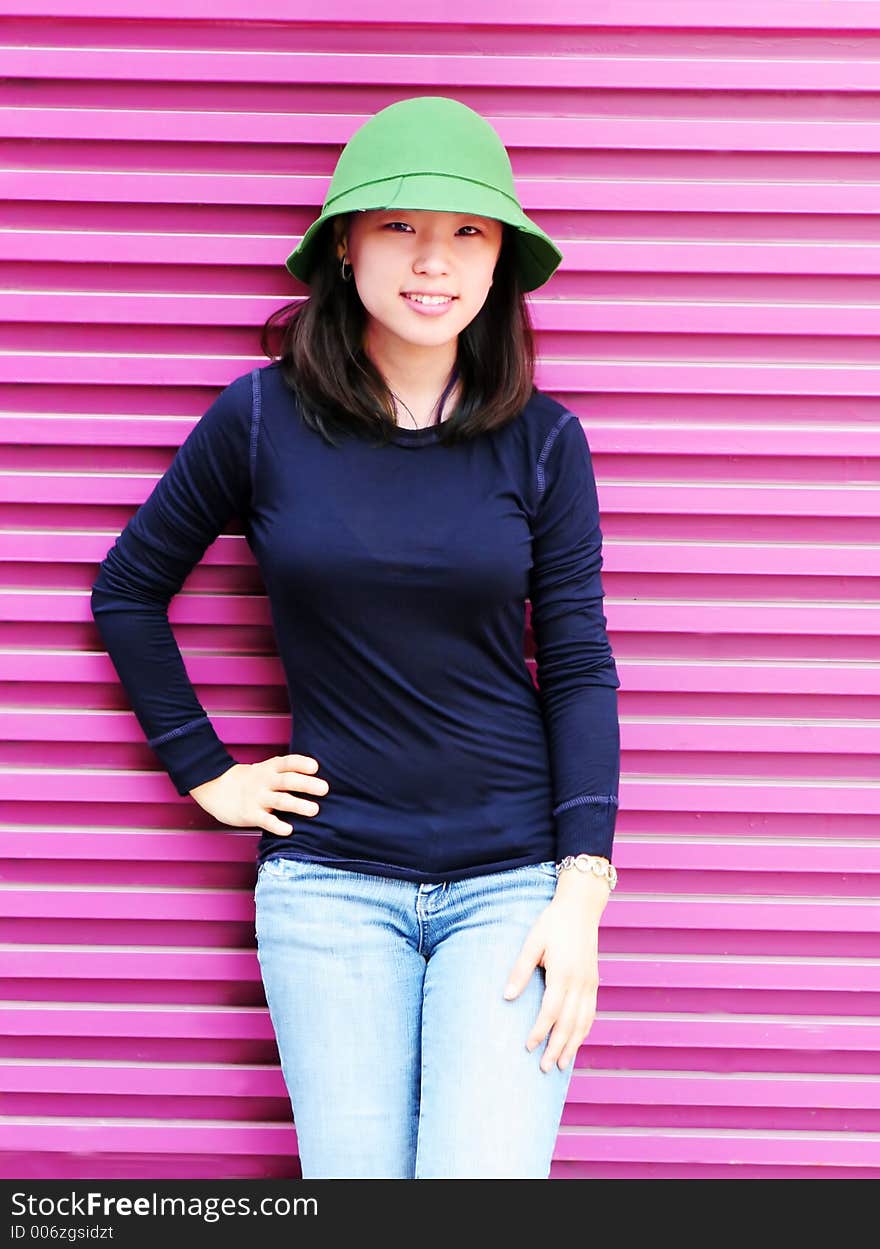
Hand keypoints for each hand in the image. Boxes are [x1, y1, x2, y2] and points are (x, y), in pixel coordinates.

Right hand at [188, 754, 329, 835]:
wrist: (215, 788)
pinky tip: (289, 830)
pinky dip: (277, 825)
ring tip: (314, 810)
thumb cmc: (249, 781)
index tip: (315, 767)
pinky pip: (265, 820)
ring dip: (298, 805)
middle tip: (324, 788)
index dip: (301, 763)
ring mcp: (257, 798)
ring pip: (280, 800)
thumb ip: (286, 773)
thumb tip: (317, 778)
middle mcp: (265, 782)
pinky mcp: (250, 814)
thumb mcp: (265, 770)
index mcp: (270, 769)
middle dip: (307, 784)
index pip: (287, 762)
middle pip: (288, 781)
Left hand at [502, 878, 607, 1072]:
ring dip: (572, 1045)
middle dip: (557, 1048)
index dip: (540, 1031)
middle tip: (544, 1069)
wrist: (581, 906)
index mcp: (563, 972)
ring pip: (583, 1022)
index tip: (528, 1047)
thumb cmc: (553, 922)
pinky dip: (584, 1030)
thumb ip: (520, 970)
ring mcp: (590, 983)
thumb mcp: (532, 941)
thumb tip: (507, 997)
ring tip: (561, 1065)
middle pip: (569, 1023)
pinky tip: (576, 1041)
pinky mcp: (594, 981)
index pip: (551, 1011)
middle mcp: (580, 982)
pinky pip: (591, 1012)